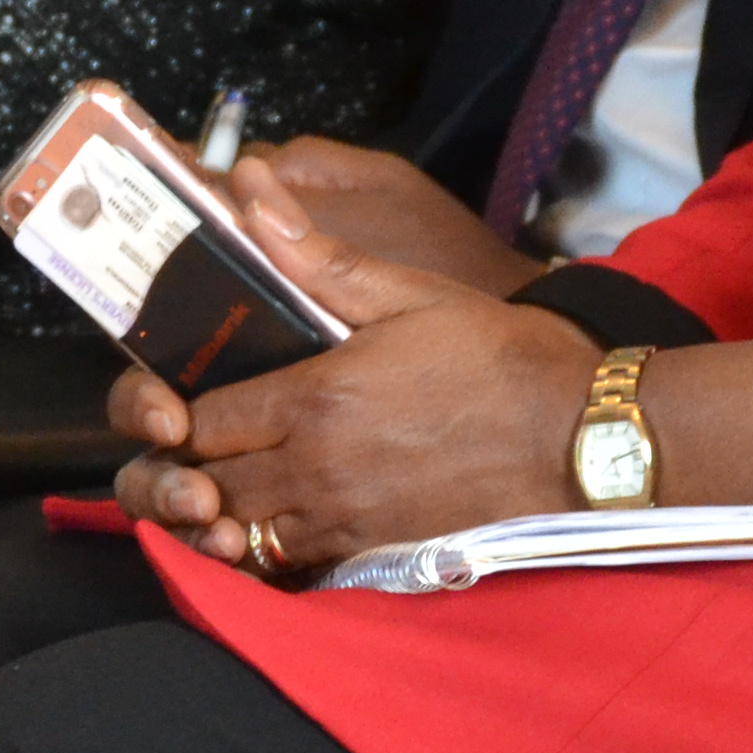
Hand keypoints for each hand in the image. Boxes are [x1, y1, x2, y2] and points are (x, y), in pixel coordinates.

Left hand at [107, 156, 591, 565]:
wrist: (575, 436)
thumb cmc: (496, 356)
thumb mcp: (408, 291)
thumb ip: (316, 255)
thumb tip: (247, 188)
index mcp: (316, 396)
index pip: (202, 418)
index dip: (178, 410)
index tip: (182, 395)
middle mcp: (317, 466)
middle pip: (205, 481)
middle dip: (182, 465)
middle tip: (185, 443)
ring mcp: (343, 517)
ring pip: (237, 530)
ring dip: (216, 510)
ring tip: (217, 483)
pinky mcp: (370, 551)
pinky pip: (286, 564)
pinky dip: (262, 547)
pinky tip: (268, 521)